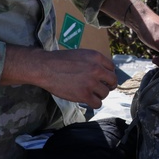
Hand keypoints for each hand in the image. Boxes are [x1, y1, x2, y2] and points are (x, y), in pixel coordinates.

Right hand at [2, 45, 116, 108]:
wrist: (45, 68)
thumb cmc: (60, 60)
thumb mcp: (81, 54)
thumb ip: (93, 62)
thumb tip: (102, 72)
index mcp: (97, 57)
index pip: (112, 68)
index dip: (108, 74)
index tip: (104, 79)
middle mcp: (97, 69)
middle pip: (113, 81)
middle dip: (109, 85)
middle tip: (102, 88)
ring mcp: (91, 83)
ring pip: (105, 93)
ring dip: (99, 95)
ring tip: (92, 94)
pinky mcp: (84, 95)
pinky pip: (97, 103)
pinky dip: (94, 104)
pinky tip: (89, 101)